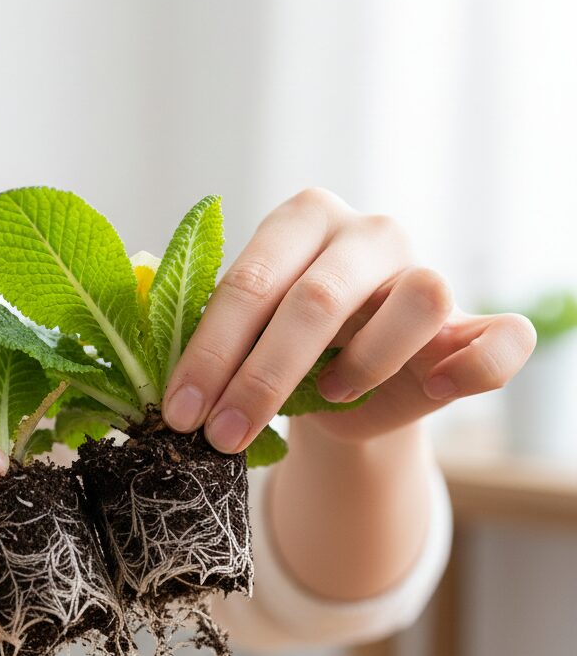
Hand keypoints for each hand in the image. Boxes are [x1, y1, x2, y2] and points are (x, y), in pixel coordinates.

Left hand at [162, 187, 536, 448]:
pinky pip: (499, 338)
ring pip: (417, 298)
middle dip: (260, 377)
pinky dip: (474, 364)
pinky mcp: (473, 319)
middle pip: (316, 298)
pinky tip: (435, 387)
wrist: (341, 387)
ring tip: (329, 396)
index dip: (209, 352)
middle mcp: (366, 232)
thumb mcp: (238, 340)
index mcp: (300, 220)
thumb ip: (205, 339)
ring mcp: (426, 269)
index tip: (179, 413)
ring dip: (365, 362)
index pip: (249, 282)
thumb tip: (156, 382)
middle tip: (220, 435)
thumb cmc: (279, 353)